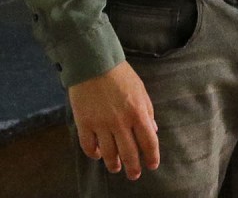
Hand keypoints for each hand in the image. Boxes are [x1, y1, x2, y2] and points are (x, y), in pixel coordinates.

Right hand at [67, 61, 158, 179]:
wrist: (94, 63)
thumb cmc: (121, 75)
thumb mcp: (141, 90)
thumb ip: (147, 111)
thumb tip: (153, 130)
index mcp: (138, 113)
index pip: (149, 142)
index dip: (151, 156)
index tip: (152, 165)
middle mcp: (121, 122)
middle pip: (129, 153)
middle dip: (133, 167)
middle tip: (134, 175)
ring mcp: (101, 124)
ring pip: (109, 154)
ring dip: (113, 164)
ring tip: (116, 168)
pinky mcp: (84, 123)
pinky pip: (89, 146)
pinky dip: (94, 154)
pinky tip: (98, 155)